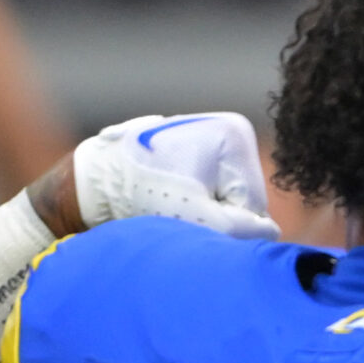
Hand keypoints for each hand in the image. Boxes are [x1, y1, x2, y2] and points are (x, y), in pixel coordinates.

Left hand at [71, 113, 277, 239]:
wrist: (93, 179)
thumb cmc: (140, 193)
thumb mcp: (197, 217)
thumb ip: (242, 229)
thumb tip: (271, 232)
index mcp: (235, 136)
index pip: (253, 204)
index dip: (224, 223)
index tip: (187, 215)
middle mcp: (231, 130)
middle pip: (244, 199)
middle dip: (216, 215)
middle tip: (177, 214)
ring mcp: (215, 138)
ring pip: (230, 197)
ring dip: (206, 212)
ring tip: (170, 206)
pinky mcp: (200, 149)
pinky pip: (214, 189)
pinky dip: (196, 202)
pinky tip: (171, 199)